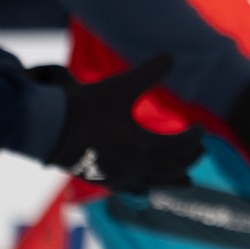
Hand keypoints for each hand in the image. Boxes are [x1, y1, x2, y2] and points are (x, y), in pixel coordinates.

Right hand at [34, 55, 205, 193]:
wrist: (47, 129)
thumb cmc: (86, 106)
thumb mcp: (121, 86)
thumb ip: (149, 72)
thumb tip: (171, 55)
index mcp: (144, 147)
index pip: (182, 146)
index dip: (195, 137)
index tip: (201, 129)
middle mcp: (135, 168)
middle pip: (173, 168)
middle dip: (190, 159)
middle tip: (202, 151)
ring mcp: (118, 179)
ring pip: (155, 184)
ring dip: (173, 180)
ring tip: (189, 182)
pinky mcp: (102, 182)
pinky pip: (131, 192)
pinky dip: (146, 191)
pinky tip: (148, 193)